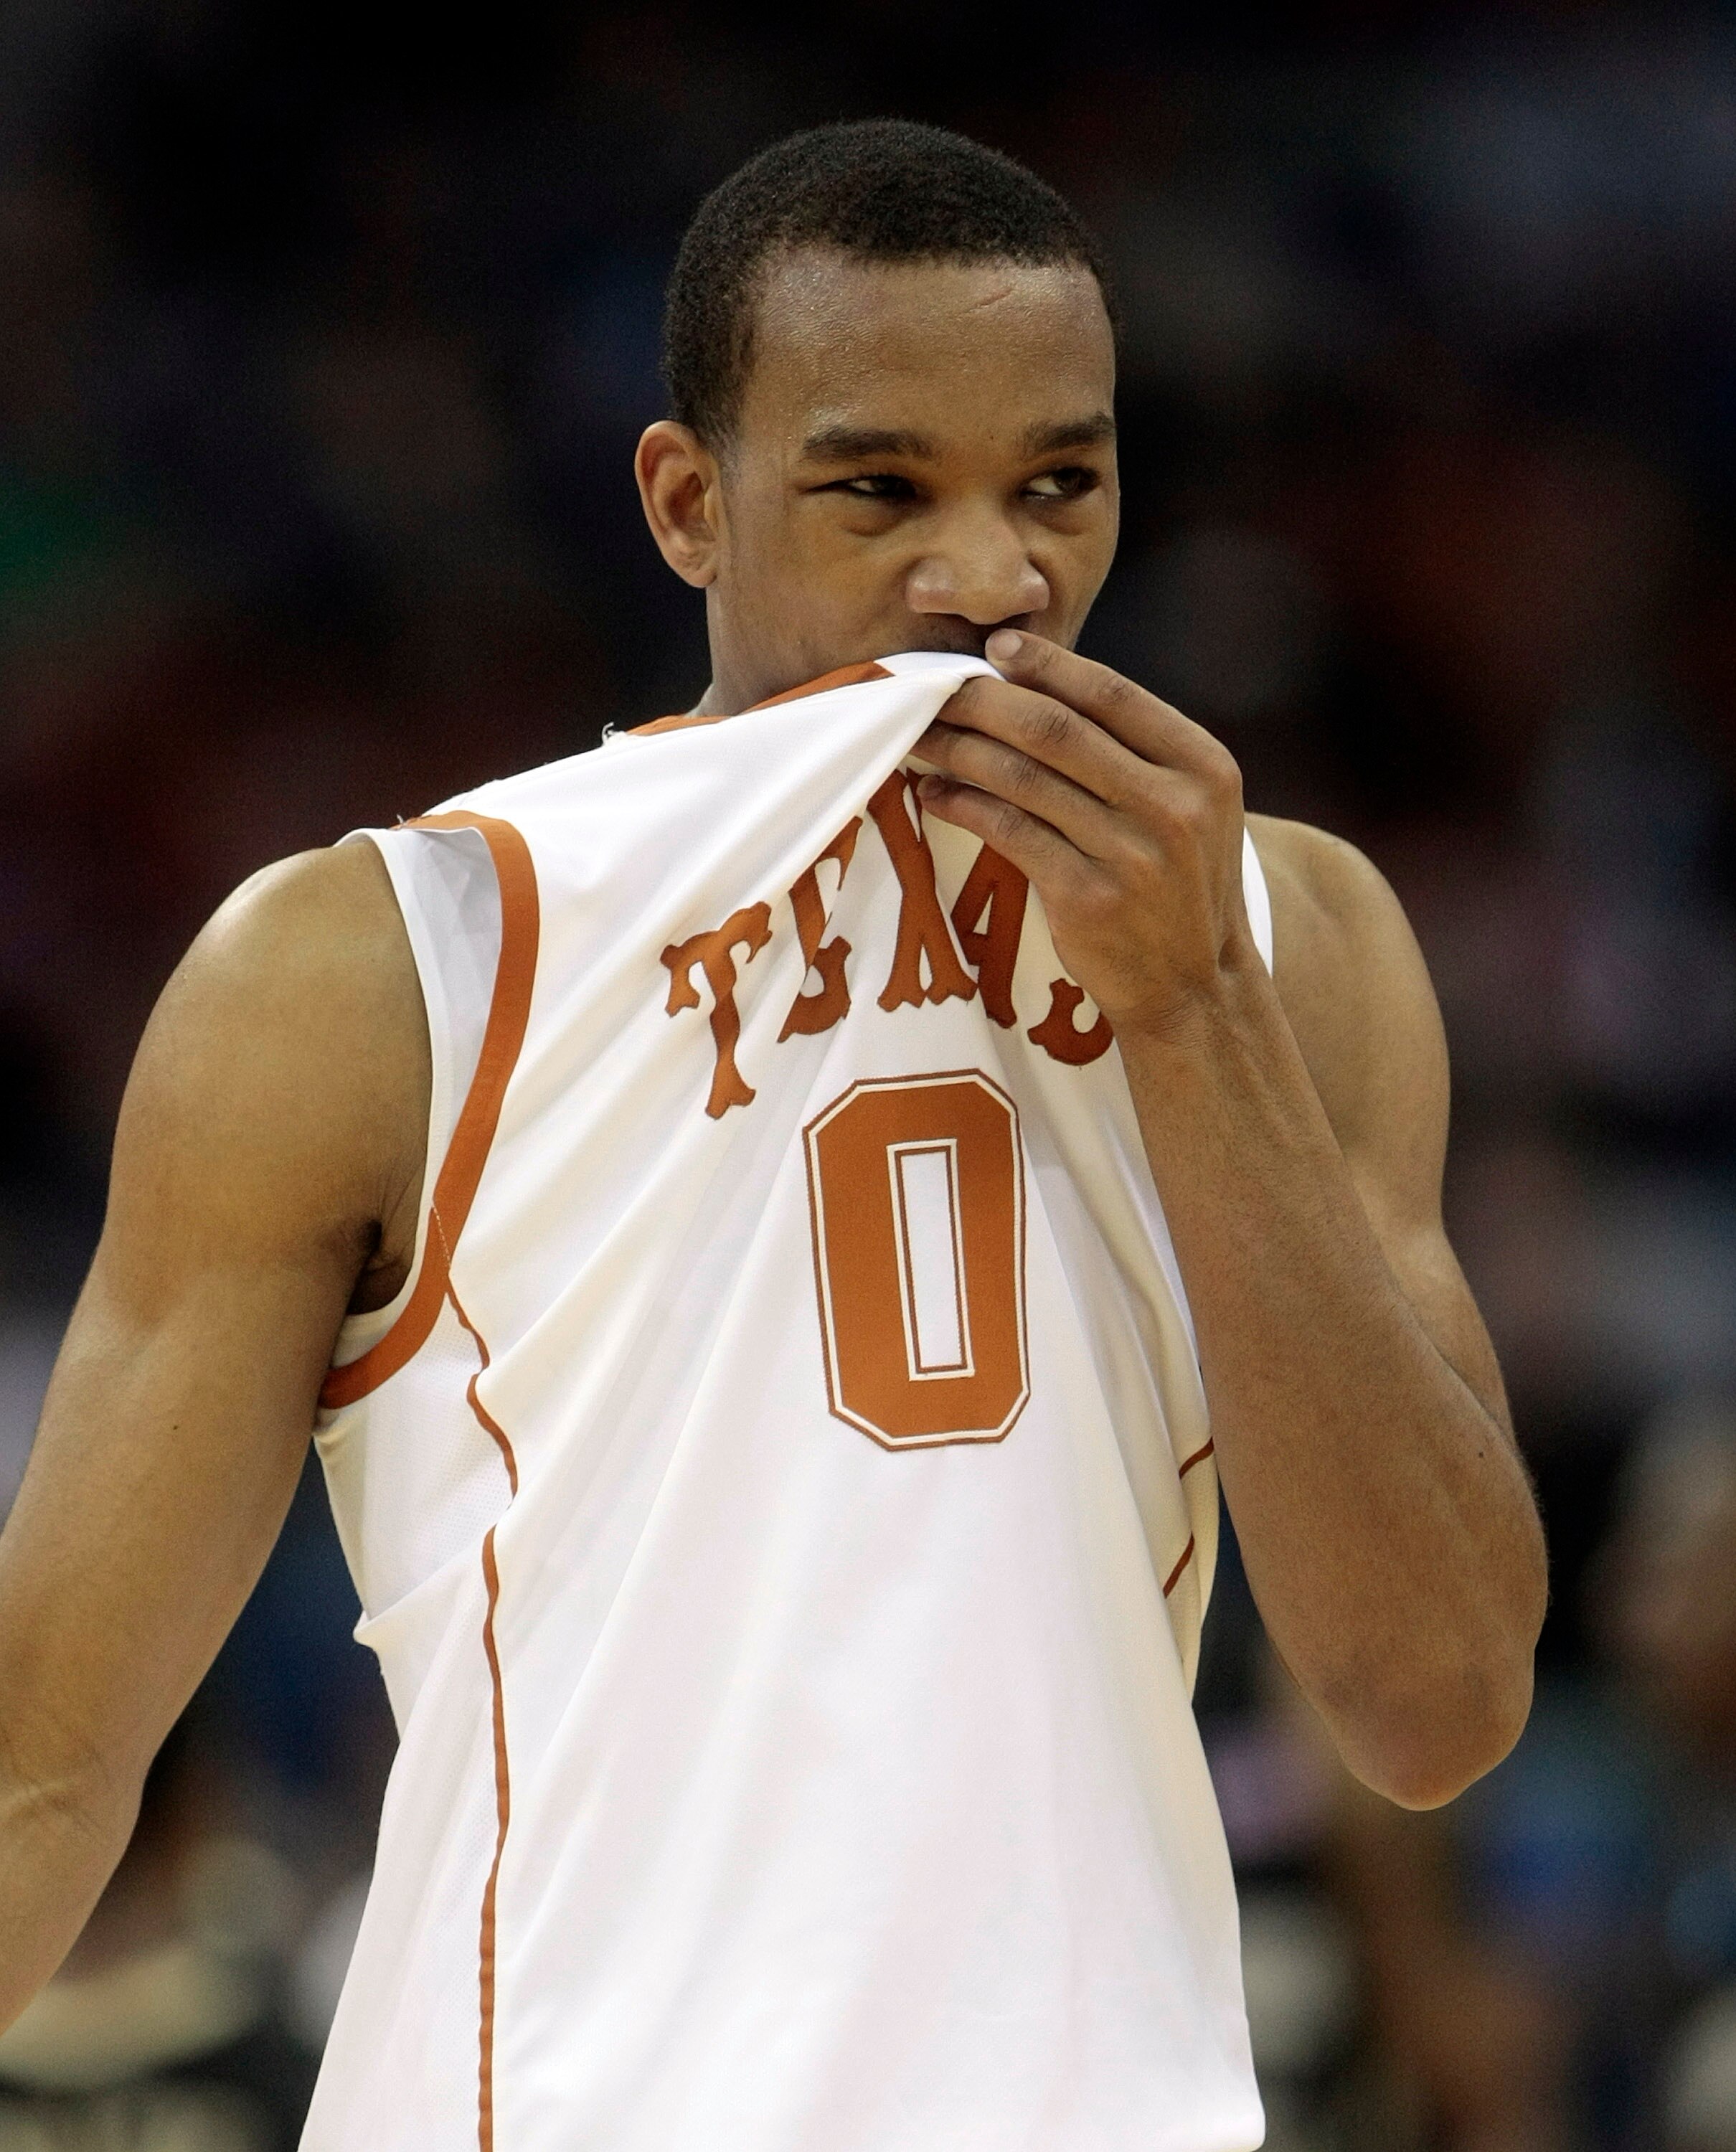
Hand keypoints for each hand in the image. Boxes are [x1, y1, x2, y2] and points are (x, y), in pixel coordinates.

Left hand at [915, 630, 1257, 1038]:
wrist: (1195, 989)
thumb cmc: (1177, 887)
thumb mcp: (1190, 809)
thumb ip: (1136, 753)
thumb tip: (1041, 686)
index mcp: (1203, 766)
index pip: (1113, 694)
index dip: (1050, 665)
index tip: (996, 649)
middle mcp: (1173, 805)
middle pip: (1058, 729)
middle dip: (987, 702)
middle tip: (936, 689)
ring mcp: (1131, 854)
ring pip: (1024, 778)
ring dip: (961, 750)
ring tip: (922, 736)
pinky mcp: (1087, 899)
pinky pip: (1008, 832)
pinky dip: (964, 805)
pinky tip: (936, 794)